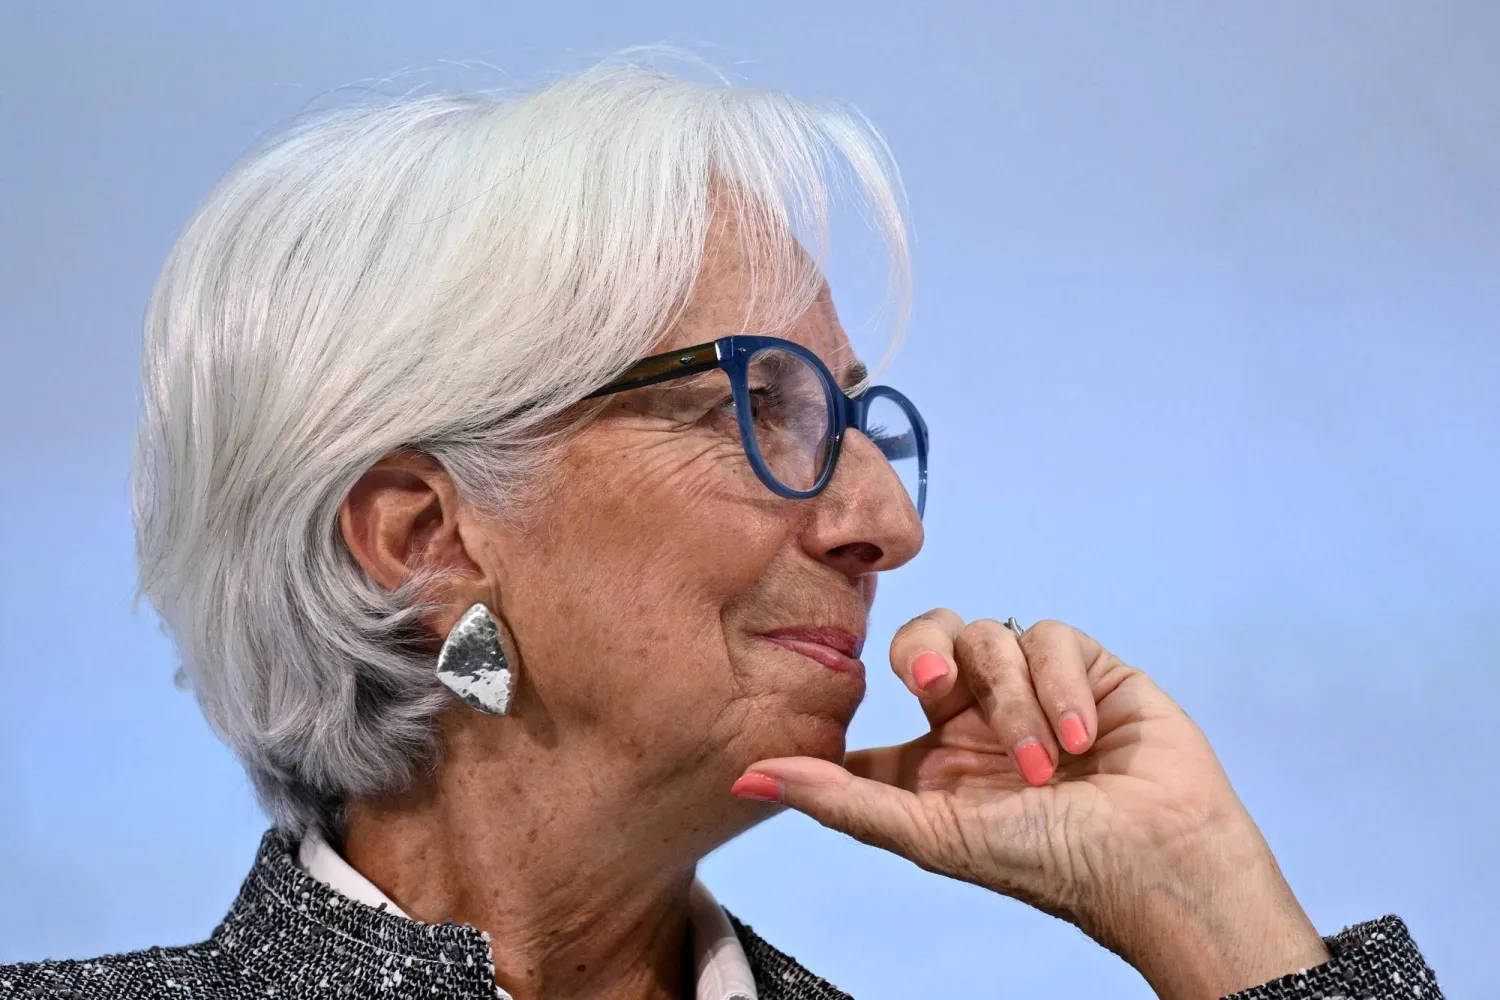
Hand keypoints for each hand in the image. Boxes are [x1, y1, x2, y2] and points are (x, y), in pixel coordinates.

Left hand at [733, 613, 1330, 999]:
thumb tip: (745, 779)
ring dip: (1015, 703)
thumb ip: (838, 799)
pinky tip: (1082, 740)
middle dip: (925, 649)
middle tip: (935, 680)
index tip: (859, 696)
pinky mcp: (1086, 668)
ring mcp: (1030, 690)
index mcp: (932, 763)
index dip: (859, 690)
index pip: (874, 710)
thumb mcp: (931, 834)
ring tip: (1048, 767)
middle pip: (922, 640)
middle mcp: (976, 720)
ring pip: (989, 636)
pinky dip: (1059, 686)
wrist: (1160, 861)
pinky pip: (1047, 635)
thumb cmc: (1049, 862)